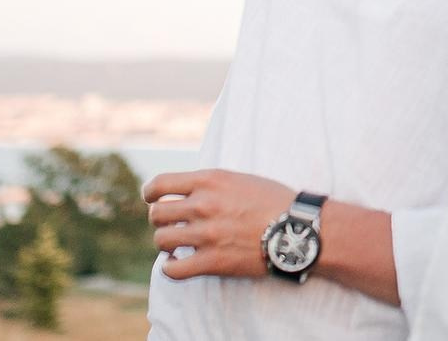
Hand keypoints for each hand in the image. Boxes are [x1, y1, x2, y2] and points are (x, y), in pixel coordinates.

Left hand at [143, 168, 292, 280]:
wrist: (296, 228)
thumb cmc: (274, 201)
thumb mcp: (240, 179)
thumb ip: (211, 183)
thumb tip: (187, 191)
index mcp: (209, 181)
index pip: (160, 185)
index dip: (151, 193)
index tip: (153, 199)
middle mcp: (203, 205)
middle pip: (157, 214)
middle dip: (161, 219)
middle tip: (173, 224)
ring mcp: (205, 234)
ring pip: (161, 239)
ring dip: (167, 243)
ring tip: (178, 245)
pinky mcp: (211, 261)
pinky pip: (173, 269)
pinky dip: (170, 267)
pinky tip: (178, 263)